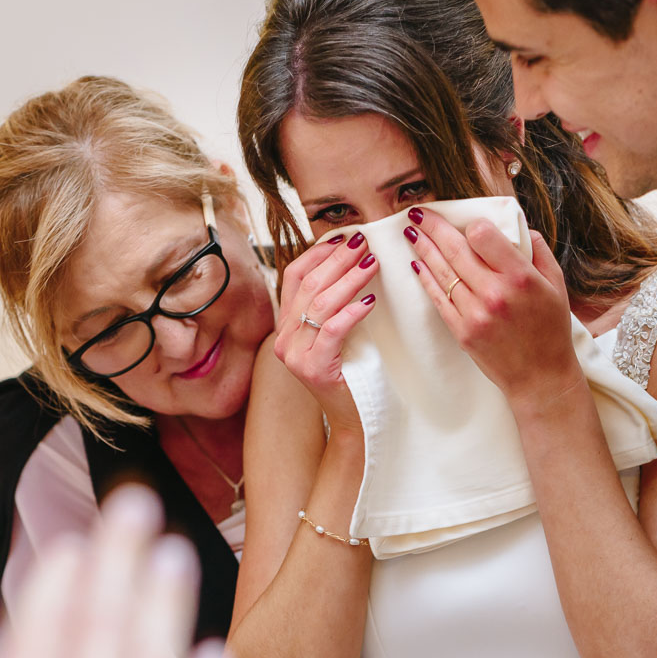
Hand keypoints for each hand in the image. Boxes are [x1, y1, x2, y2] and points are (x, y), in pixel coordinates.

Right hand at [275, 232, 378, 432]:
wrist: (355, 420)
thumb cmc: (353, 375)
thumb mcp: (339, 335)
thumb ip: (335, 306)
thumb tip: (353, 262)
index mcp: (287, 326)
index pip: (294, 277)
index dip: (318, 253)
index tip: (343, 237)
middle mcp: (284, 338)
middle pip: (309, 285)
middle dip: (338, 259)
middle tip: (363, 242)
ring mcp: (295, 355)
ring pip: (320, 304)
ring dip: (349, 279)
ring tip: (372, 262)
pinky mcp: (314, 369)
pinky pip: (332, 331)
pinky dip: (352, 312)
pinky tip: (371, 301)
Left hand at [406, 208, 583, 406]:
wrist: (541, 377)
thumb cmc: (551, 330)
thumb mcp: (557, 285)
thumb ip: (539, 252)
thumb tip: (520, 227)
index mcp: (520, 277)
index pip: (482, 235)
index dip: (471, 226)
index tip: (467, 224)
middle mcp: (495, 293)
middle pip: (455, 250)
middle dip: (433, 227)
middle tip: (417, 213)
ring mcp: (475, 314)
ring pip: (442, 272)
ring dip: (424, 248)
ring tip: (412, 232)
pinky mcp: (462, 331)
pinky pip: (438, 299)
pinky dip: (426, 278)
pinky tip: (418, 263)